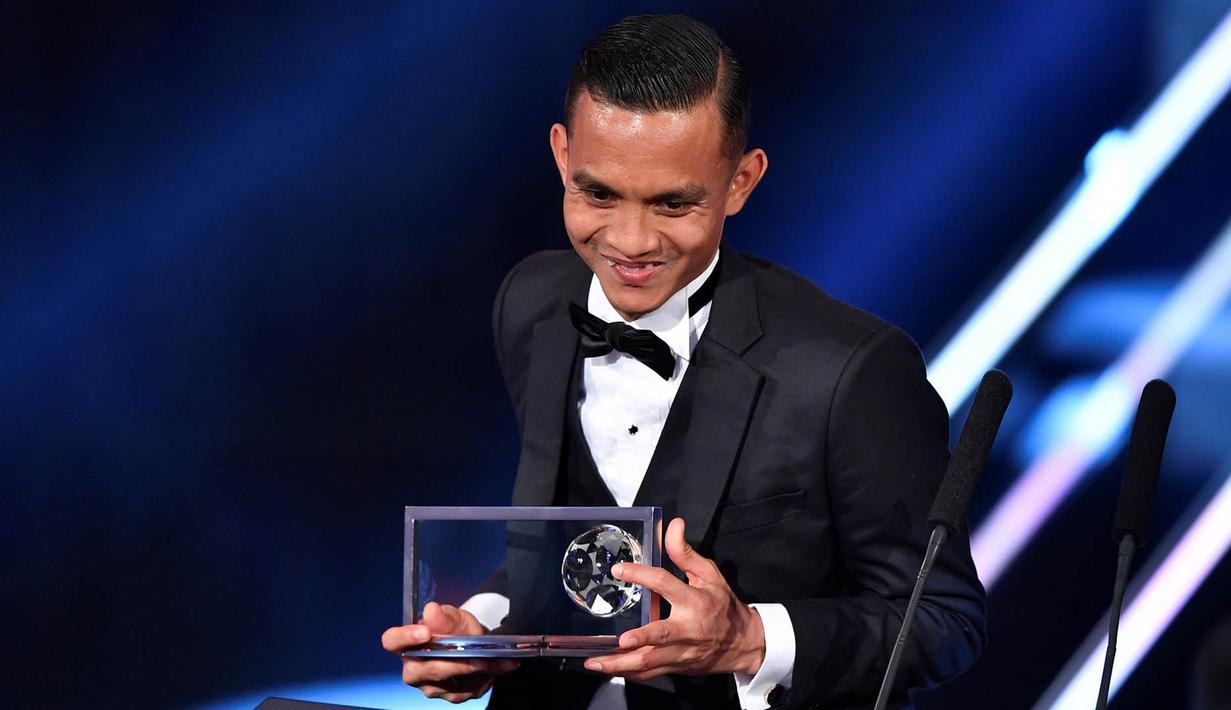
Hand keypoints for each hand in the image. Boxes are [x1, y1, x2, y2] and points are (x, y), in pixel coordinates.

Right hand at [381, 601, 519, 702]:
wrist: (475, 645)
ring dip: (474, 669)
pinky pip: (467, 690)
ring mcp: (430, 687)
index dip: (405, 637)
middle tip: (474, 653)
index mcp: (406, 644)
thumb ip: (444, 616)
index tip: (425, 632)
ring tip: (495, 657)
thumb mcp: (454, 617)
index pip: (392, 641)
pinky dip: (486, 676)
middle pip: (423, 670)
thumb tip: (432, 611)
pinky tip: (500, 665)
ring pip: (448, 682)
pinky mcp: (450, 696)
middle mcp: (413, 669)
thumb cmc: (456, 629)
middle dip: (451, 661)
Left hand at [584, 517, 765, 679]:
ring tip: (596, 661)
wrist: (743, 644)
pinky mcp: (676, 666)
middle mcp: (687, 629)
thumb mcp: (710, 574)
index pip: (665, 583)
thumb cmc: (724, 607)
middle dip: (641, 639)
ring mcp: (681, 651)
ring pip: (650, 661)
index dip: (641, 575)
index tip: (619, 570)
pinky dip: (628, 672)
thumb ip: (685, 552)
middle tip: (621, 640)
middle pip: (661, 635)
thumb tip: (674, 525)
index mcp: (695, 601)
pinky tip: (608, 668)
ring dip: (621, 663)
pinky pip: (649, 673)